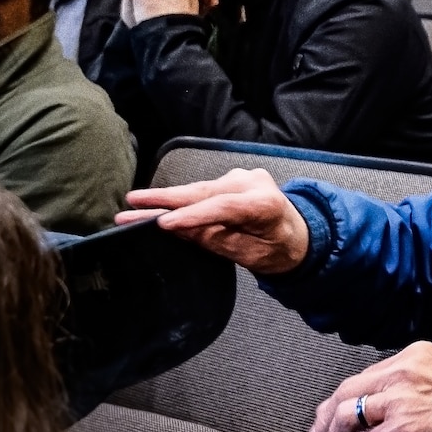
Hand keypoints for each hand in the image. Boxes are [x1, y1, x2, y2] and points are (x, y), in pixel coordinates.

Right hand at [116, 167, 311, 274]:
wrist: (299, 233)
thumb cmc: (277, 249)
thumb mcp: (249, 254)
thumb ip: (215, 238)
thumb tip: (178, 228)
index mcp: (265, 204)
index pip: (223, 207)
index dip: (191, 215)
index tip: (162, 223)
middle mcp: (253, 183)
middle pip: (204, 192)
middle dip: (165, 199)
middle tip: (132, 203)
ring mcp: (243, 177)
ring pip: (199, 189)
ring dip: (167, 197)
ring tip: (134, 203)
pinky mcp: (234, 178)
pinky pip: (203, 189)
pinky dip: (181, 197)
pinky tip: (156, 201)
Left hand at [310, 342, 431, 431]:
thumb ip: (412, 384)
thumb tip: (384, 407)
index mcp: (413, 355)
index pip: (365, 376)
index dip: (342, 398)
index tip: (331, 413)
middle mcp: (402, 373)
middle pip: (346, 391)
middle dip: (325, 417)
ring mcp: (400, 400)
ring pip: (347, 417)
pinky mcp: (402, 429)